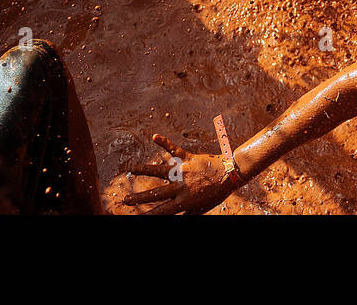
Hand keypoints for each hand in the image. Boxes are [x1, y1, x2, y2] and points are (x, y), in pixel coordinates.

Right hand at [121, 133, 236, 214]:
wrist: (231, 175)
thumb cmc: (214, 194)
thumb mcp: (200, 209)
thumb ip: (185, 215)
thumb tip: (171, 220)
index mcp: (183, 202)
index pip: (162, 211)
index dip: (147, 215)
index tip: (135, 217)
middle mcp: (181, 187)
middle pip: (156, 194)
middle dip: (139, 198)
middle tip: (125, 199)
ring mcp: (183, 171)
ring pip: (160, 171)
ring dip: (144, 169)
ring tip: (130, 168)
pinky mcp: (188, 158)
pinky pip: (174, 149)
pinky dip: (164, 142)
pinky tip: (154, 136)